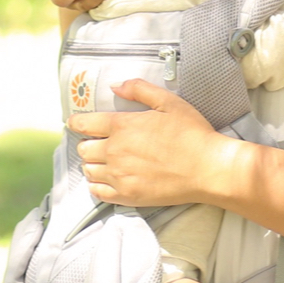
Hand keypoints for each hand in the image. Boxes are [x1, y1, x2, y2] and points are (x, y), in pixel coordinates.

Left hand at [69, 78, 235, 206]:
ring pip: (88, 170)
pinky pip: (97, 192)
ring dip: (92, 164)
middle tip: (97, 142)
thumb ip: (139, 89)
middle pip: (84, 149)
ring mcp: (120, 176)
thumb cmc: (191, 133)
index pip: (84, 124)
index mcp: (122, 126)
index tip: (75, 123)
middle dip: (87, 143)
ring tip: (103, 161)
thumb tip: (115, 86)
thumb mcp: (169, 102)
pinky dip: (97, 185)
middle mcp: (115, 151)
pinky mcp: (127, 196)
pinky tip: (107, 180)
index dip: (76, 122)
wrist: (207, 169)